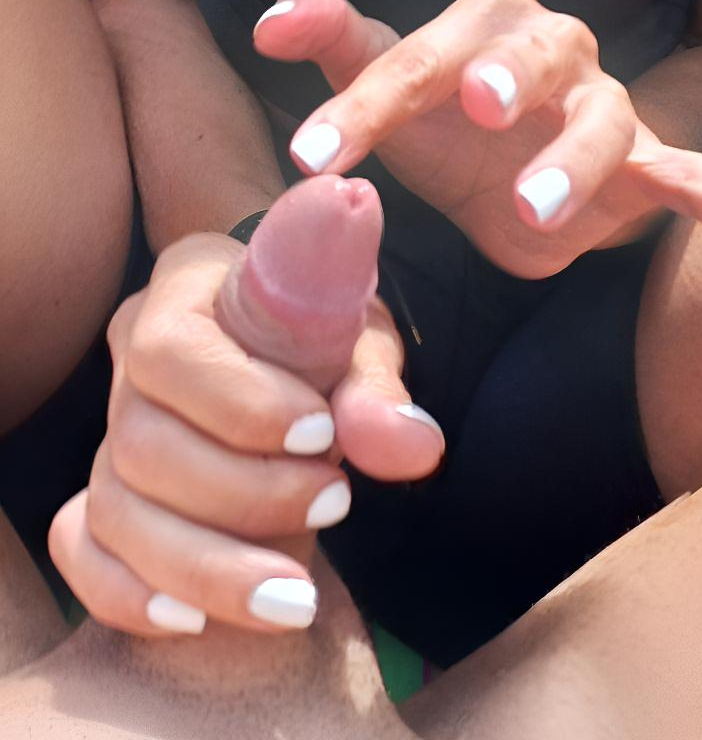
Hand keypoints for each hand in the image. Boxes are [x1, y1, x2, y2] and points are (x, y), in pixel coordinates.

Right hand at [48, 224, 443, 637]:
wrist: (300, 368)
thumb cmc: (325, 337)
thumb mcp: (361, 340)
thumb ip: (378, 390)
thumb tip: (414, 447)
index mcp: (186, 286)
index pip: (171, 349)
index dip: (239, 403)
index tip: (323, 434)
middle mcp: (129, 355)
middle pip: (140, 443)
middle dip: (243, 494)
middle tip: (336, 503)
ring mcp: (106, 429)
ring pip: (114, 509)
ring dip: (206, 566)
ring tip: (297, 594)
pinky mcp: (100, 496)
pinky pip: (80, 549)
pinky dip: (125, 591)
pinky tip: (194, 621)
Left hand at [254, 0, 701, 279]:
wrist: (511, 183)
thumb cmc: (441, 123)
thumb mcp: (382, 86)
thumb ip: (331, 40)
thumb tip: (267, 23)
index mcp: (481, 20)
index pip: (414, 57)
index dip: (360, 106)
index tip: (308, 159)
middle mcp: (551, 49)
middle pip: (532, 52)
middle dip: (505, 74)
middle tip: (473, 103)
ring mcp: (605, 106)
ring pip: (603, 122)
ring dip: (572, 161)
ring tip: (535, 209)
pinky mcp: (648, 166)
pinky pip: (690, 174)